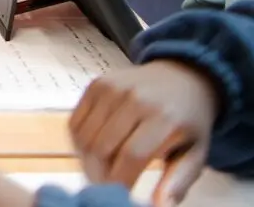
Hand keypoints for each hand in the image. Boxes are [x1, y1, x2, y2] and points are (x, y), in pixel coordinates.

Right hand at [71, 60, 219, 203]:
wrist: (181, 77)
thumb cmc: (188, 120)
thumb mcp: (195, 153)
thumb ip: (177, 182)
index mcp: (163, 116)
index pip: (131, 155)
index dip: (120, 181)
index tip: (119, 195)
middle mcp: (134, 98)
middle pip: (102, 147)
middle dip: (100, 174)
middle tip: (107, 186)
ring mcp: (111, 88)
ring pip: (84, 137)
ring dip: (87, 161)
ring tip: (100, 171)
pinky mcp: (95, 84)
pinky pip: (75, 122)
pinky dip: (79, 143)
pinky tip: (92, 151)